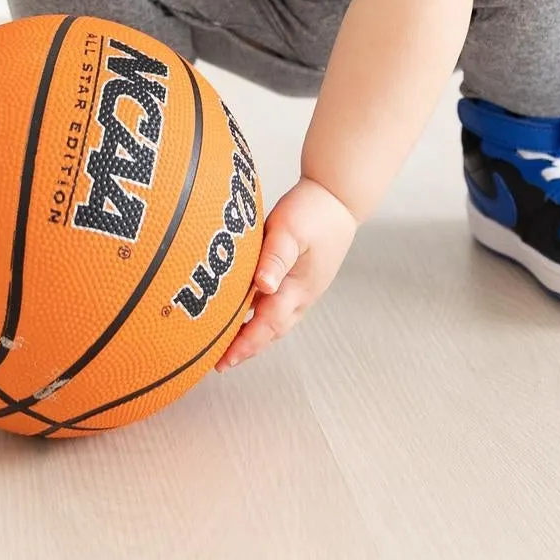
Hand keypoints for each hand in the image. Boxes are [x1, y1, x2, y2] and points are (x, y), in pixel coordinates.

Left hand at [215, 175, 358, 369]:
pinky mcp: (300, 278)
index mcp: (299, 287)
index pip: (268, 324)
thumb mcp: (290, 230)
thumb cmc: (314, 211)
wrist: (338, 197)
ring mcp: (303, 288)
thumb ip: (275, 257)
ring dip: (255, 336)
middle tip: (221, 362)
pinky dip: (261, 317)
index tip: (224, 360)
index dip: (245, 344)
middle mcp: (302, 295)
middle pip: (272, 331)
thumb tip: (263, 285)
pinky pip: (278, 306)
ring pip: (276, 321)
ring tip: (230, 346)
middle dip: (247, 348)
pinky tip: (246, 313)